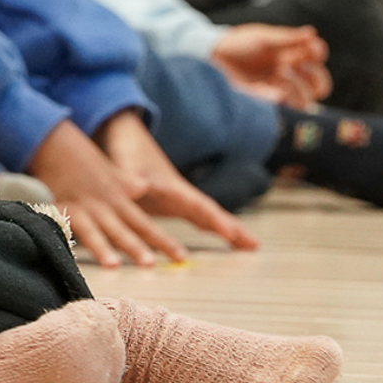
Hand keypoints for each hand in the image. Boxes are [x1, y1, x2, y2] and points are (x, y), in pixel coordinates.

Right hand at [26, 119, 180, 267]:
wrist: (55, 140)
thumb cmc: (81, 158)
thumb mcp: (109, 170)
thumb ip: (126, 182)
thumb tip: (143, 186)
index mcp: (117, 199)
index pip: (144, 224)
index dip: (163, 240)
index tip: (181, 256)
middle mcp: (101, 205)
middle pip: (122, 230)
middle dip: (136, 248)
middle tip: (151, 265)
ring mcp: (79, 206)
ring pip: (93, 230)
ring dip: (103, 248)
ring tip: (113, 265)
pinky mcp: (57, 206)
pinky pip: (61, 225)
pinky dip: (63, 238)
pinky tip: (66, 254)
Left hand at [97, 111, 257, 251]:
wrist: (125, 136)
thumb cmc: (126, 151)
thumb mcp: (126, 166)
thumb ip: (131, 179)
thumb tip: (143, 188)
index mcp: (173, 188)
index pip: (200, 206)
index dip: (215, 220)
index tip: (231, 233)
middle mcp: (181, 193)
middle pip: (212, 212)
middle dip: (234, 228)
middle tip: (256, 245)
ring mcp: (179, 197)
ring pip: (208, 216)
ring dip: (229, 230)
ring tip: (250, 246)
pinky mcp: (171, 201)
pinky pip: (197, 217)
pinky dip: (211, 227)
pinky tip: (223, 237)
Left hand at [210, 24, 330, 106]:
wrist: (212, 56)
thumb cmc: (239, 44)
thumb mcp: (264, 38)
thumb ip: (287, 38)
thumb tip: (312, 34)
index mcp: (292, 55)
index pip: (318, 59)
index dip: (318, 54)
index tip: (311, 49)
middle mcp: (290, 75)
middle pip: (320, 86)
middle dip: (315, 76)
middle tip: (295, 63)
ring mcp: (279, 91)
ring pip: (306, 101)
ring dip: (299, 88)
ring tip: (281, 72)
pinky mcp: (265, 103)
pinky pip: (283, 108)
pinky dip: (282, 98)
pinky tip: (275, 89)